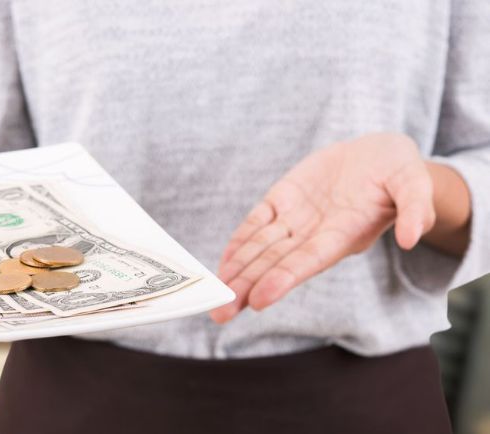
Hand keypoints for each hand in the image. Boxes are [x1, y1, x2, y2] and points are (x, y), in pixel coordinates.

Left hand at [210, 133, 435, 322]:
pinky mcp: (283, 201)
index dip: (283, 279)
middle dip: (247, 286)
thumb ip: (416, 208)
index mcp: (344, 234)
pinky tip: (223, 261)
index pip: (309, 261)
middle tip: (221, 311)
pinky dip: (238, 241)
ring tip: (214, 292)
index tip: (258, 300)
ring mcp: (296, 219)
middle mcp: (315, 234)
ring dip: (236, 269)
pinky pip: (255, 223)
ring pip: (260, 248)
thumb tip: (413, 237)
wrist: (377, 154)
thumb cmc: (399, 170)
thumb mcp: (414, 181)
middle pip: (276, 263)